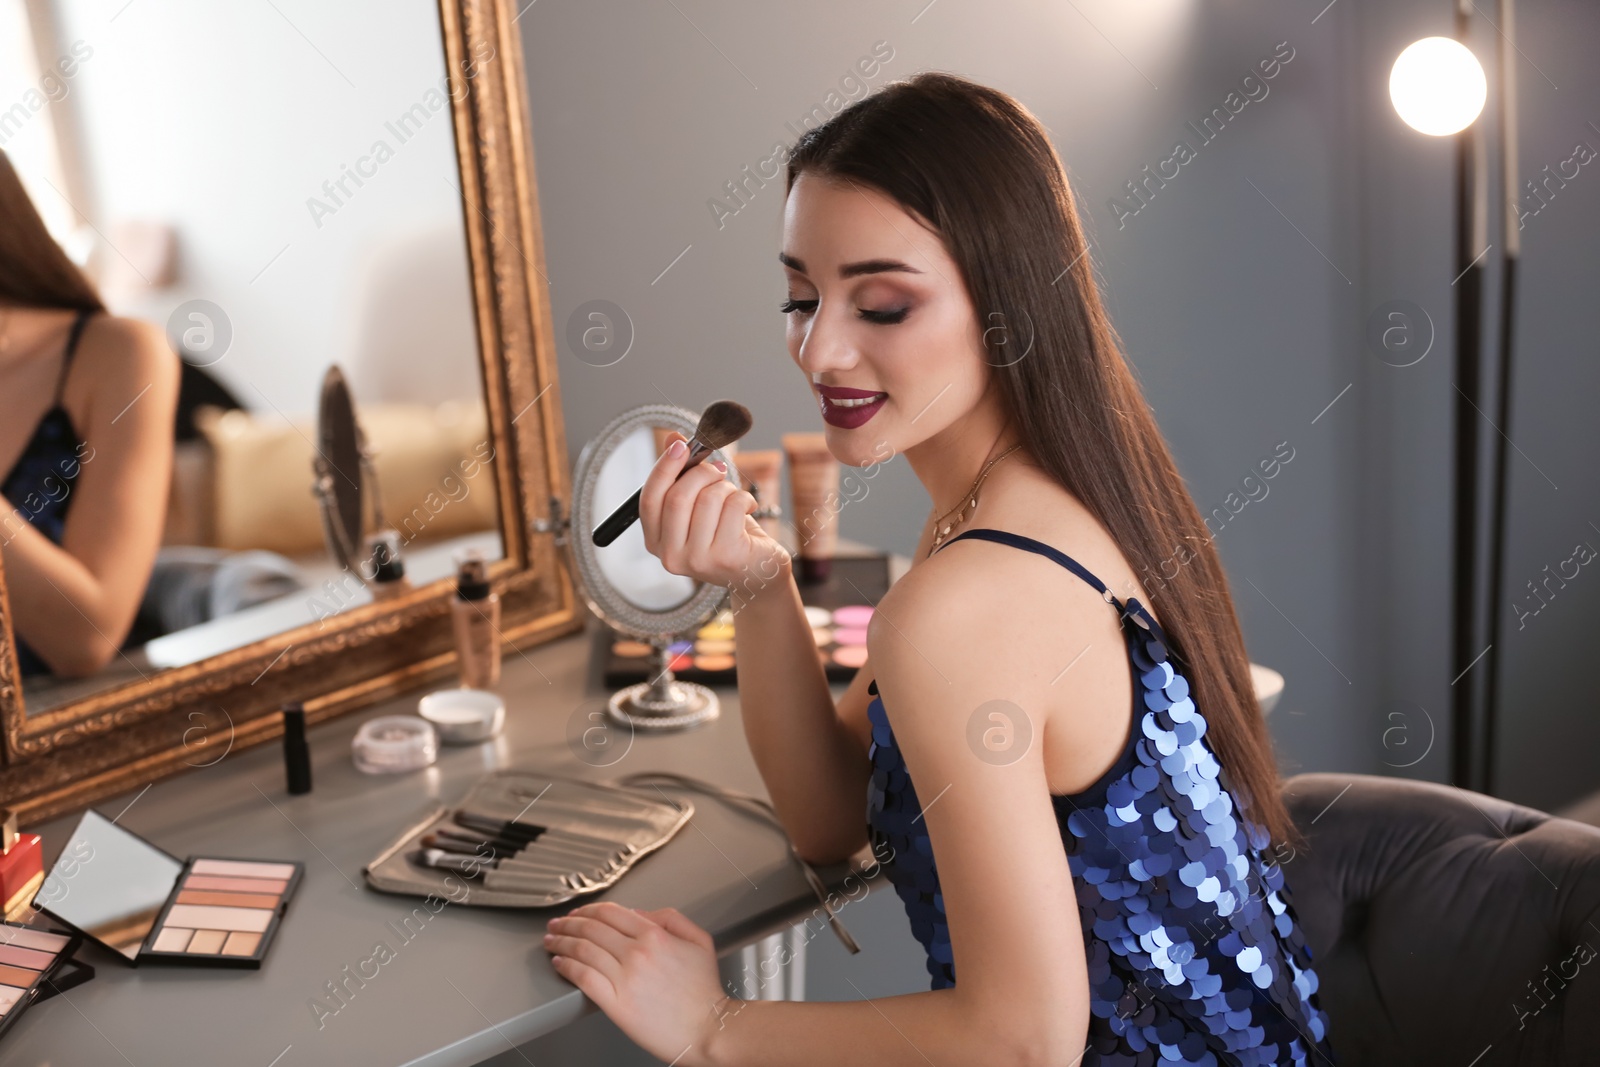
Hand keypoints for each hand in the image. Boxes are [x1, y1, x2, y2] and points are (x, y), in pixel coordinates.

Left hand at [544, 901, 731, 1066]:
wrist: (707, 1029)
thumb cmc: (704, 992)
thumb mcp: (699, 941)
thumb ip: (671, 918)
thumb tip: (641, 913)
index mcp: (655, 935)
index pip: (611, 912)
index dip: (589, 909)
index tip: (579, 912)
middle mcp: (637, 953)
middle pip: (591, 928)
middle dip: (568, 923)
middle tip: (557, 924)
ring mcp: (625, 978)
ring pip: (583, 950)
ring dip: (561, 942)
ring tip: (552, 941)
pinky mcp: (616, 1003)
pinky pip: (583, 977)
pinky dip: (567, 967)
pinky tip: (559, 963)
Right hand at [637, 431, 787, 589]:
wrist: (758, 571)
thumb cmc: (726, 534)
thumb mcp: (699, 504)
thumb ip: (682, 474)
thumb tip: (674, 439)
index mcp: (655, 541)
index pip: (649, 499)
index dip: (664, 468)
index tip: (681, 445)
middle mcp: (670, 556)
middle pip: (677, 497)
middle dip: (701, 473)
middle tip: (718, 469)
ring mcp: (697, 560)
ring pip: (707, 499)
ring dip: (726, 487)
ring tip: (734, 495)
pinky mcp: (726, 557)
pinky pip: (732, 506)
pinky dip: (744, 497)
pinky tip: (748, 507)